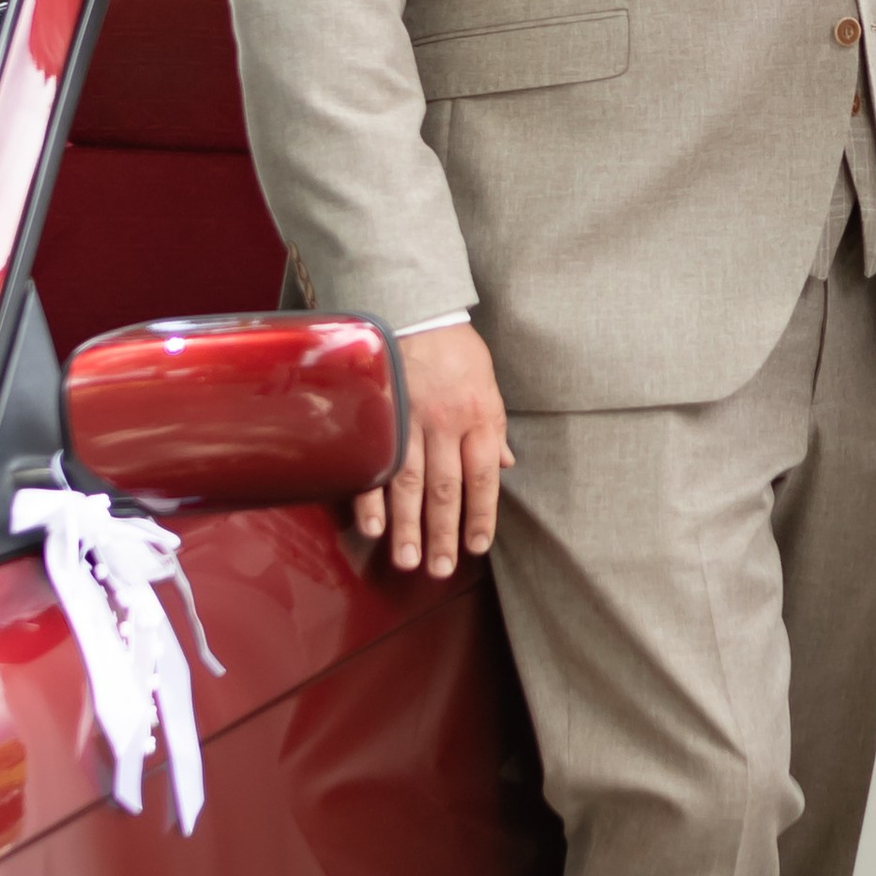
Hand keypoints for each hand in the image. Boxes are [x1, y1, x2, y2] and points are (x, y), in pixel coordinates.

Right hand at [356, 320, 513, 575]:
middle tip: (439, 569)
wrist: (417, 307)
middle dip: (442, 534)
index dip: (480, 516)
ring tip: (407, 560)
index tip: (476, 546)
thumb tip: (505, 465)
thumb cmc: (456, 348)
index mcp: (480, 417)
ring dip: (407, 527)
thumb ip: (494, 428)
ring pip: (408, 484)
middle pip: (445, 490)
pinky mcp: (381, 413)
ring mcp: (410, 419)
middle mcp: (446, 423)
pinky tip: (371, 526)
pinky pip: (375, 461)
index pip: (482, 478)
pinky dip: (371, 496)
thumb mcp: (489, 383)